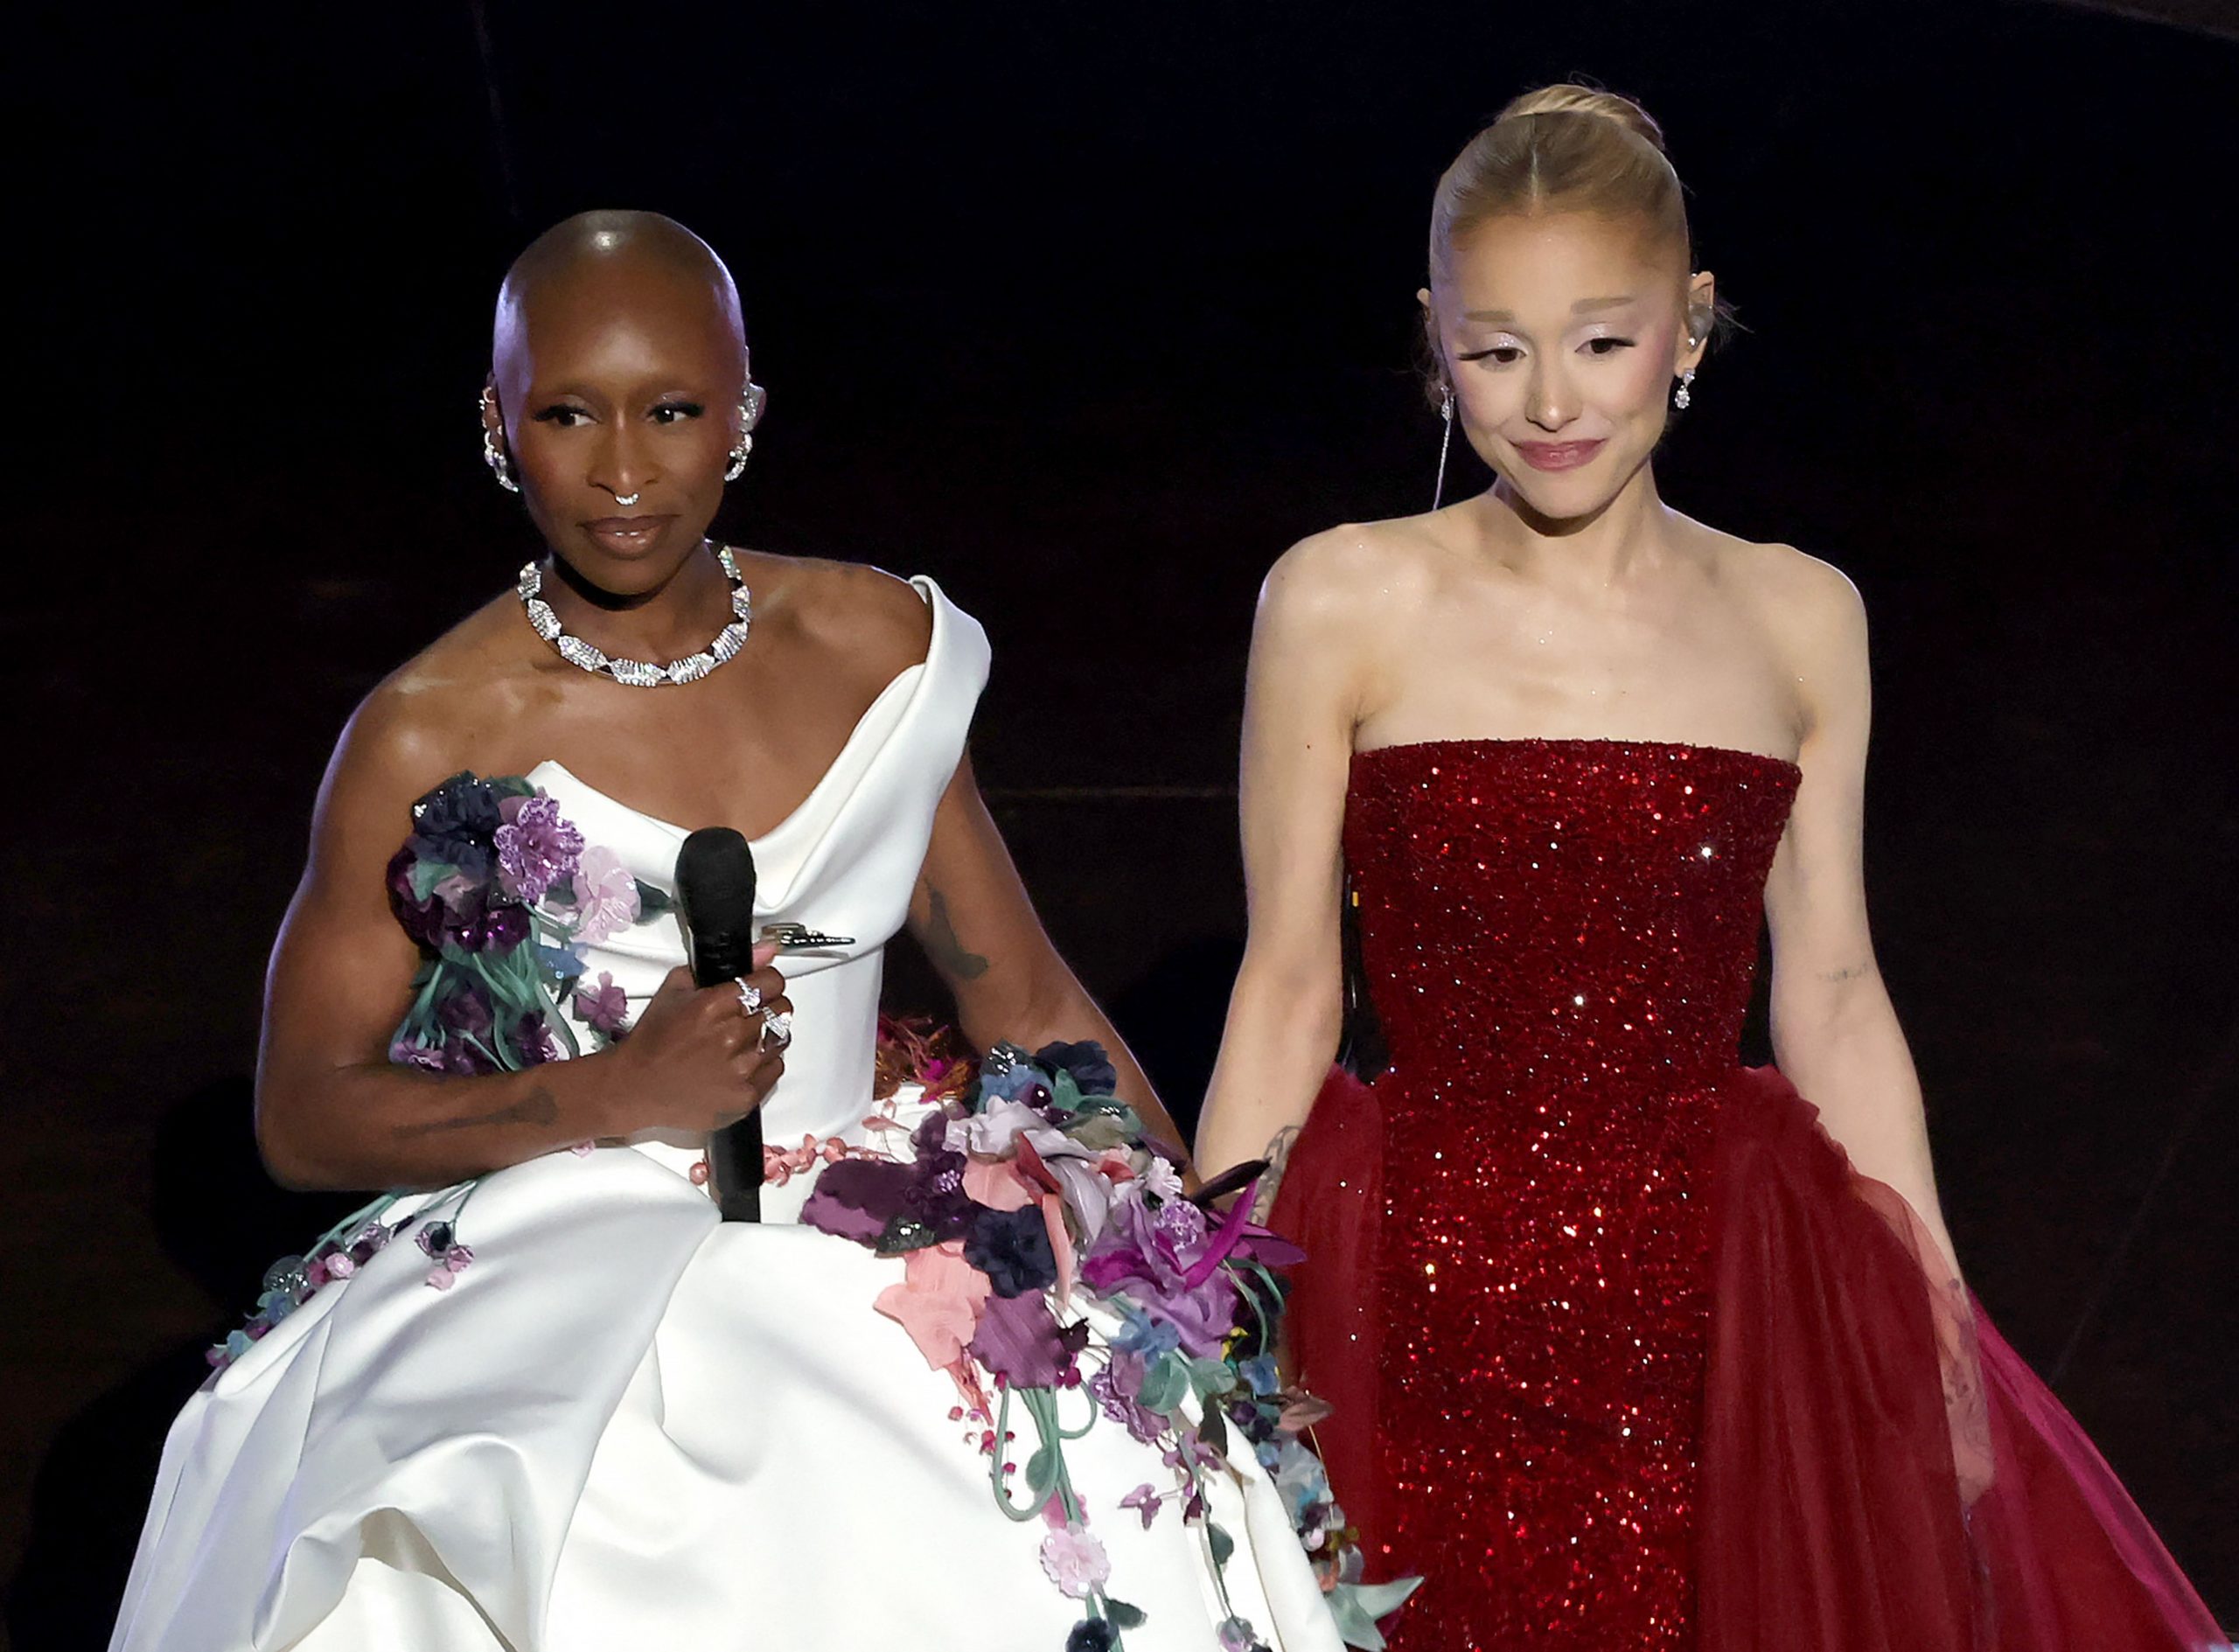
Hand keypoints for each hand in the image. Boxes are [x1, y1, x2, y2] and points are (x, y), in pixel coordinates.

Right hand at [603, 943, 791, 1134]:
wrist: (636, 1087)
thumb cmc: (653, 1040)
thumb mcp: (677, 988)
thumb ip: (725, 966)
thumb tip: (766, 950)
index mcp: (715, 1005)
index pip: (772, 982)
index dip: (766, 983)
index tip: (760, 988)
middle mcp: (732, 1035)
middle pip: (781, 1009)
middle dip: (768, 1007)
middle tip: (749, 1015)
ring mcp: (741, 1068)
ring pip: (782, 1038)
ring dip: (768, 1035)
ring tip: (745, 1039)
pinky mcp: (746, 1095)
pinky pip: (776, 1068)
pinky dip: (764, 1063)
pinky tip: (743, 1061)